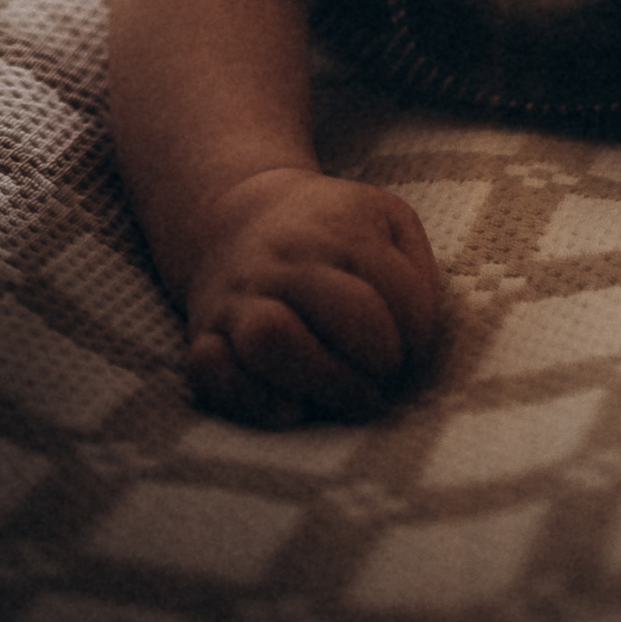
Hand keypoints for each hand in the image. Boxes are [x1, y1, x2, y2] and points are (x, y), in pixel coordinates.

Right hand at [184, 166, 442, 426]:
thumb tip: (410, 349)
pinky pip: (213, 372)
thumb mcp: (388, 223)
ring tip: (345, 395)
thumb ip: (417, 275)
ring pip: (271, 338)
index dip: (418, 338)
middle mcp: (288, 259)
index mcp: (343, 228)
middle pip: (348, 315)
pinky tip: (289, 406)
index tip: (408, 348)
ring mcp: (241, 296)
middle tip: (380, 378)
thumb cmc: (333, 233)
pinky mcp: (202, 335)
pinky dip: (252, 400)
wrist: (238, 215)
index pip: (401, 296)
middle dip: (379, 362)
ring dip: (324, 383)